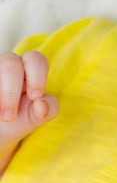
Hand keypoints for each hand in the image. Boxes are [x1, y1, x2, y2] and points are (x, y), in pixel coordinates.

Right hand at [0, 51, 58, 168]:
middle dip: (13, 85)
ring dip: (2, 92)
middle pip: (13, 60)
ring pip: (1, 64)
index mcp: (28, 72)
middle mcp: (7, 68)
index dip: (37, 76)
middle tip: (11, 113)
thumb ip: (46, 111)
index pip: (36, 60)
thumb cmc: (18, 122)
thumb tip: (42, 104)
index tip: (35, 97)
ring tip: (2, 116)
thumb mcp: (34, 118)